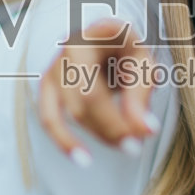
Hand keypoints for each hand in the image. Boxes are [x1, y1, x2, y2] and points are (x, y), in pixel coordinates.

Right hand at [36, 15, 159, 162]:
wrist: (109, 36)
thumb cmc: (126, 47)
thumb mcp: (142, 62)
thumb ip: (140, 95)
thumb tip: (146, 130)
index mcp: (88, 40)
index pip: (94, 91)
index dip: (115, 119)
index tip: (144, 136)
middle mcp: (63, 53)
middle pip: (81, 105)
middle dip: (110, 130)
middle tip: (136, 146)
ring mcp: (52, 70)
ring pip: (68, 115)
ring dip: (99, 134)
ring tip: (126, 145)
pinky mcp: (48, 87)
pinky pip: (49, 119)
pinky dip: (64, 140)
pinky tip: (83, 158)